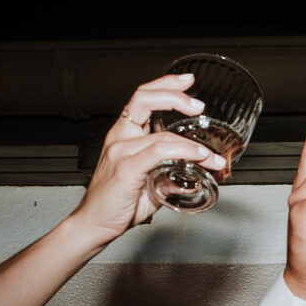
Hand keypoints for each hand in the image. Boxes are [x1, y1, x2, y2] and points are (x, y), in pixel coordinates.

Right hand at [69, 73, 229, 247]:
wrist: (93, 224)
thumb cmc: (116, 204)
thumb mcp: (150, 186)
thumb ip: (171, 177)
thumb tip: (194, 176)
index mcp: (123, 136)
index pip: (142, 98)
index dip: (165, 85)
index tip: (186, 81)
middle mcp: (119, 138)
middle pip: (144, 99)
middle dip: (175, 96)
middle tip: (198, 106)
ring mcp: (120, 152)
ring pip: (161, 135)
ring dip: (193, 144)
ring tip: (211, 156)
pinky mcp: (125, 169)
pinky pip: (158, 152)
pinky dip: (183, 152)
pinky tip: (197, 157)